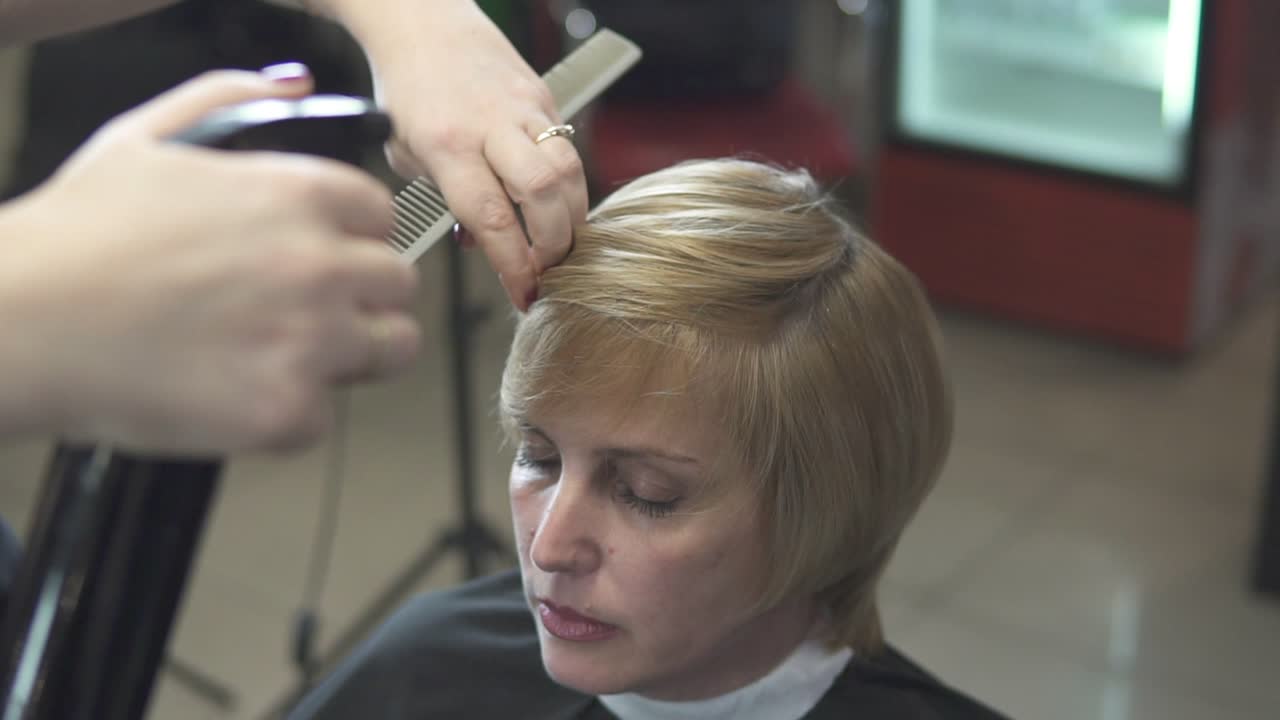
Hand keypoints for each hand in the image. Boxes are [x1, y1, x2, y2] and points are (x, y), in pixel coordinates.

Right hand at [0, 67, 420, 452]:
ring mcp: (312, 340)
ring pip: (394, 348)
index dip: (352, 240)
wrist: (23, 322)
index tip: (326, 257)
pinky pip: (324, 416)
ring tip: (287, 355)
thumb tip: (293, 84)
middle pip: (399, 284)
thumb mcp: (148, 136)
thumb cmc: (76, 236)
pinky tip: (235, 392)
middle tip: (309, 312)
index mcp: (301, 194)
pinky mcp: (288, 410)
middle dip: (362, 297)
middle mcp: (321, 264)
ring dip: (354, 354)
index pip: (381, 217)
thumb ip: (230, 98)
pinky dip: (286, 414)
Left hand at [331, 0, 588, 309]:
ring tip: (562, 244)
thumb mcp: (406, 153)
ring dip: (573, 217)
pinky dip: (570, 187)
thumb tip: (484, 243)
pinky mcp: (545, 98)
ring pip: (570, 170)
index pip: (491, 217)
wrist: (421, 19)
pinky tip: (559, 207)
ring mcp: (524, 108)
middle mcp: (491, 124)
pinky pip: (569, 150)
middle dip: (555, 243)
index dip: (514, 264)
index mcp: (447, 143)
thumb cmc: (407, 88)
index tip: (525, 295)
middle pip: (545, 192)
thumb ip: (446, 199)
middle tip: (550, 270)